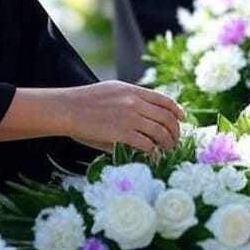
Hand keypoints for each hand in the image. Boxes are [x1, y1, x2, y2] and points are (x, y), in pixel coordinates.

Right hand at [65, 81, 185, 156]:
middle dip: (175, 131)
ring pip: (160, 132)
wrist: (66, 109)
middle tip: (175, 141)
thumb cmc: (83, 103)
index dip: (176, 109)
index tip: (183, 117)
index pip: (163, 99)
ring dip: (168, 143)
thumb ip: (129, 102)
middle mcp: (135, 102)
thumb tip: (143, 118)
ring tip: (167, 151)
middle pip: (166, 117)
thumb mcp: (110, 92)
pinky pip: (148, 145)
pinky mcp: (123, 133)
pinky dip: (155, 154)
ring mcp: (130, 117)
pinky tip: (154, 159)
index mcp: (132, 90)